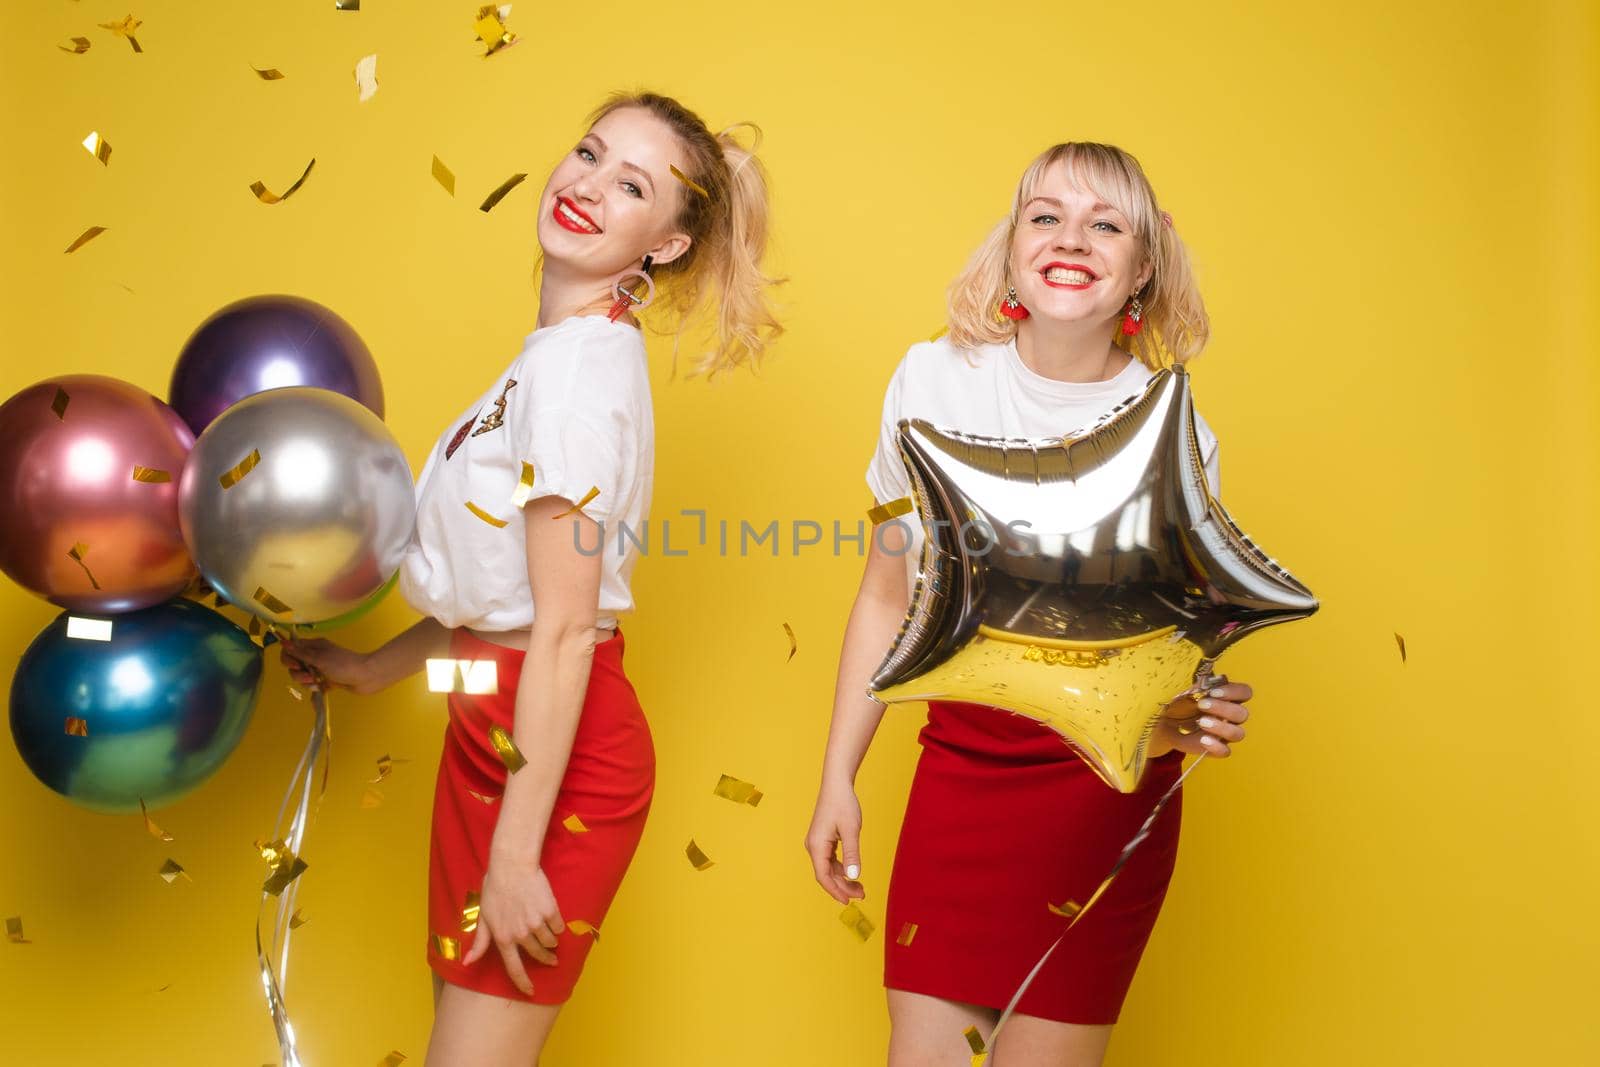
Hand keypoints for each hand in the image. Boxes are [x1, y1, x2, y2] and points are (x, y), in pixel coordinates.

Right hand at [278, 637, 379, 694]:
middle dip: (298, 674)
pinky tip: (320, 690)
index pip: (291, 649)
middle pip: (295, 665)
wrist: (366, 677)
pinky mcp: (327, 681)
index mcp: (314, 646)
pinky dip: (315, 689)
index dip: (288, 658)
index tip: (294, 665)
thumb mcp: (320, 658)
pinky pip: (314, 685)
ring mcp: (321, 669)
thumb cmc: (343, 664)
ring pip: (303, 677)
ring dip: (307, 682)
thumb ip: (301, 653)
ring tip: (317, 684)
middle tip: (309, 677)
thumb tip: (283, 642)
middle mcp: (316, 656)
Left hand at [461, 847, 563, 995]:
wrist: (512, 866)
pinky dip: (557, 925)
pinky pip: (558, 927)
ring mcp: (536, 924)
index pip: (514, 968)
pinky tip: (552, 917)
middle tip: (551, 959)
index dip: (523, 983)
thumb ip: (480, 942)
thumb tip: (467, 962)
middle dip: (545, 959)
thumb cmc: (495, 889)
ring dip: (551, 941)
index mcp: (503, 938)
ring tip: (550, 934)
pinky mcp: (550, 912)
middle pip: (538, 955)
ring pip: (550, 942)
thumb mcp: (484, 917)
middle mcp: (520, 935)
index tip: (530, 991)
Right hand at [805, 778, 865, 904]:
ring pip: (828, 868)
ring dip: (843, 879)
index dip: (835, 891)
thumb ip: (852, 854)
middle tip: (862, 894)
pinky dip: (841, 869)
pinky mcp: (823, 840)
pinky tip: (852, 873)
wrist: (837, 785)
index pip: (823, 876)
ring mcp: (817, 843)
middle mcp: (813, 846)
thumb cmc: (843, 804)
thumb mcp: (851, 830)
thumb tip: (854, 876)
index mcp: (816, 846)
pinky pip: (830, 860)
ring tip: (860, 887)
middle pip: (826, 875)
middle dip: (842, 887)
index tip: (848, 902)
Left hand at [1150, 678, 1253, 758]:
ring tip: (1202, 722)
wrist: (1167, 723)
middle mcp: (1231, 716)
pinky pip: (1226, 751)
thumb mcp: (1187, 691)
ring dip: (1221, 727)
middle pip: (1241, 713)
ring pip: (1238, 733)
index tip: (1213, 692)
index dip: (1234, 691)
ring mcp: (1226, 734)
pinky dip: (1216, 746)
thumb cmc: (1182, 703)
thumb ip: (1197, 687)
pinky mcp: (1217, 749)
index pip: (1244, 692)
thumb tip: (1202, 683)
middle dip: (1223, 708)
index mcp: (1228, 698)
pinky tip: (1203, 740)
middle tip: (1201, 705)